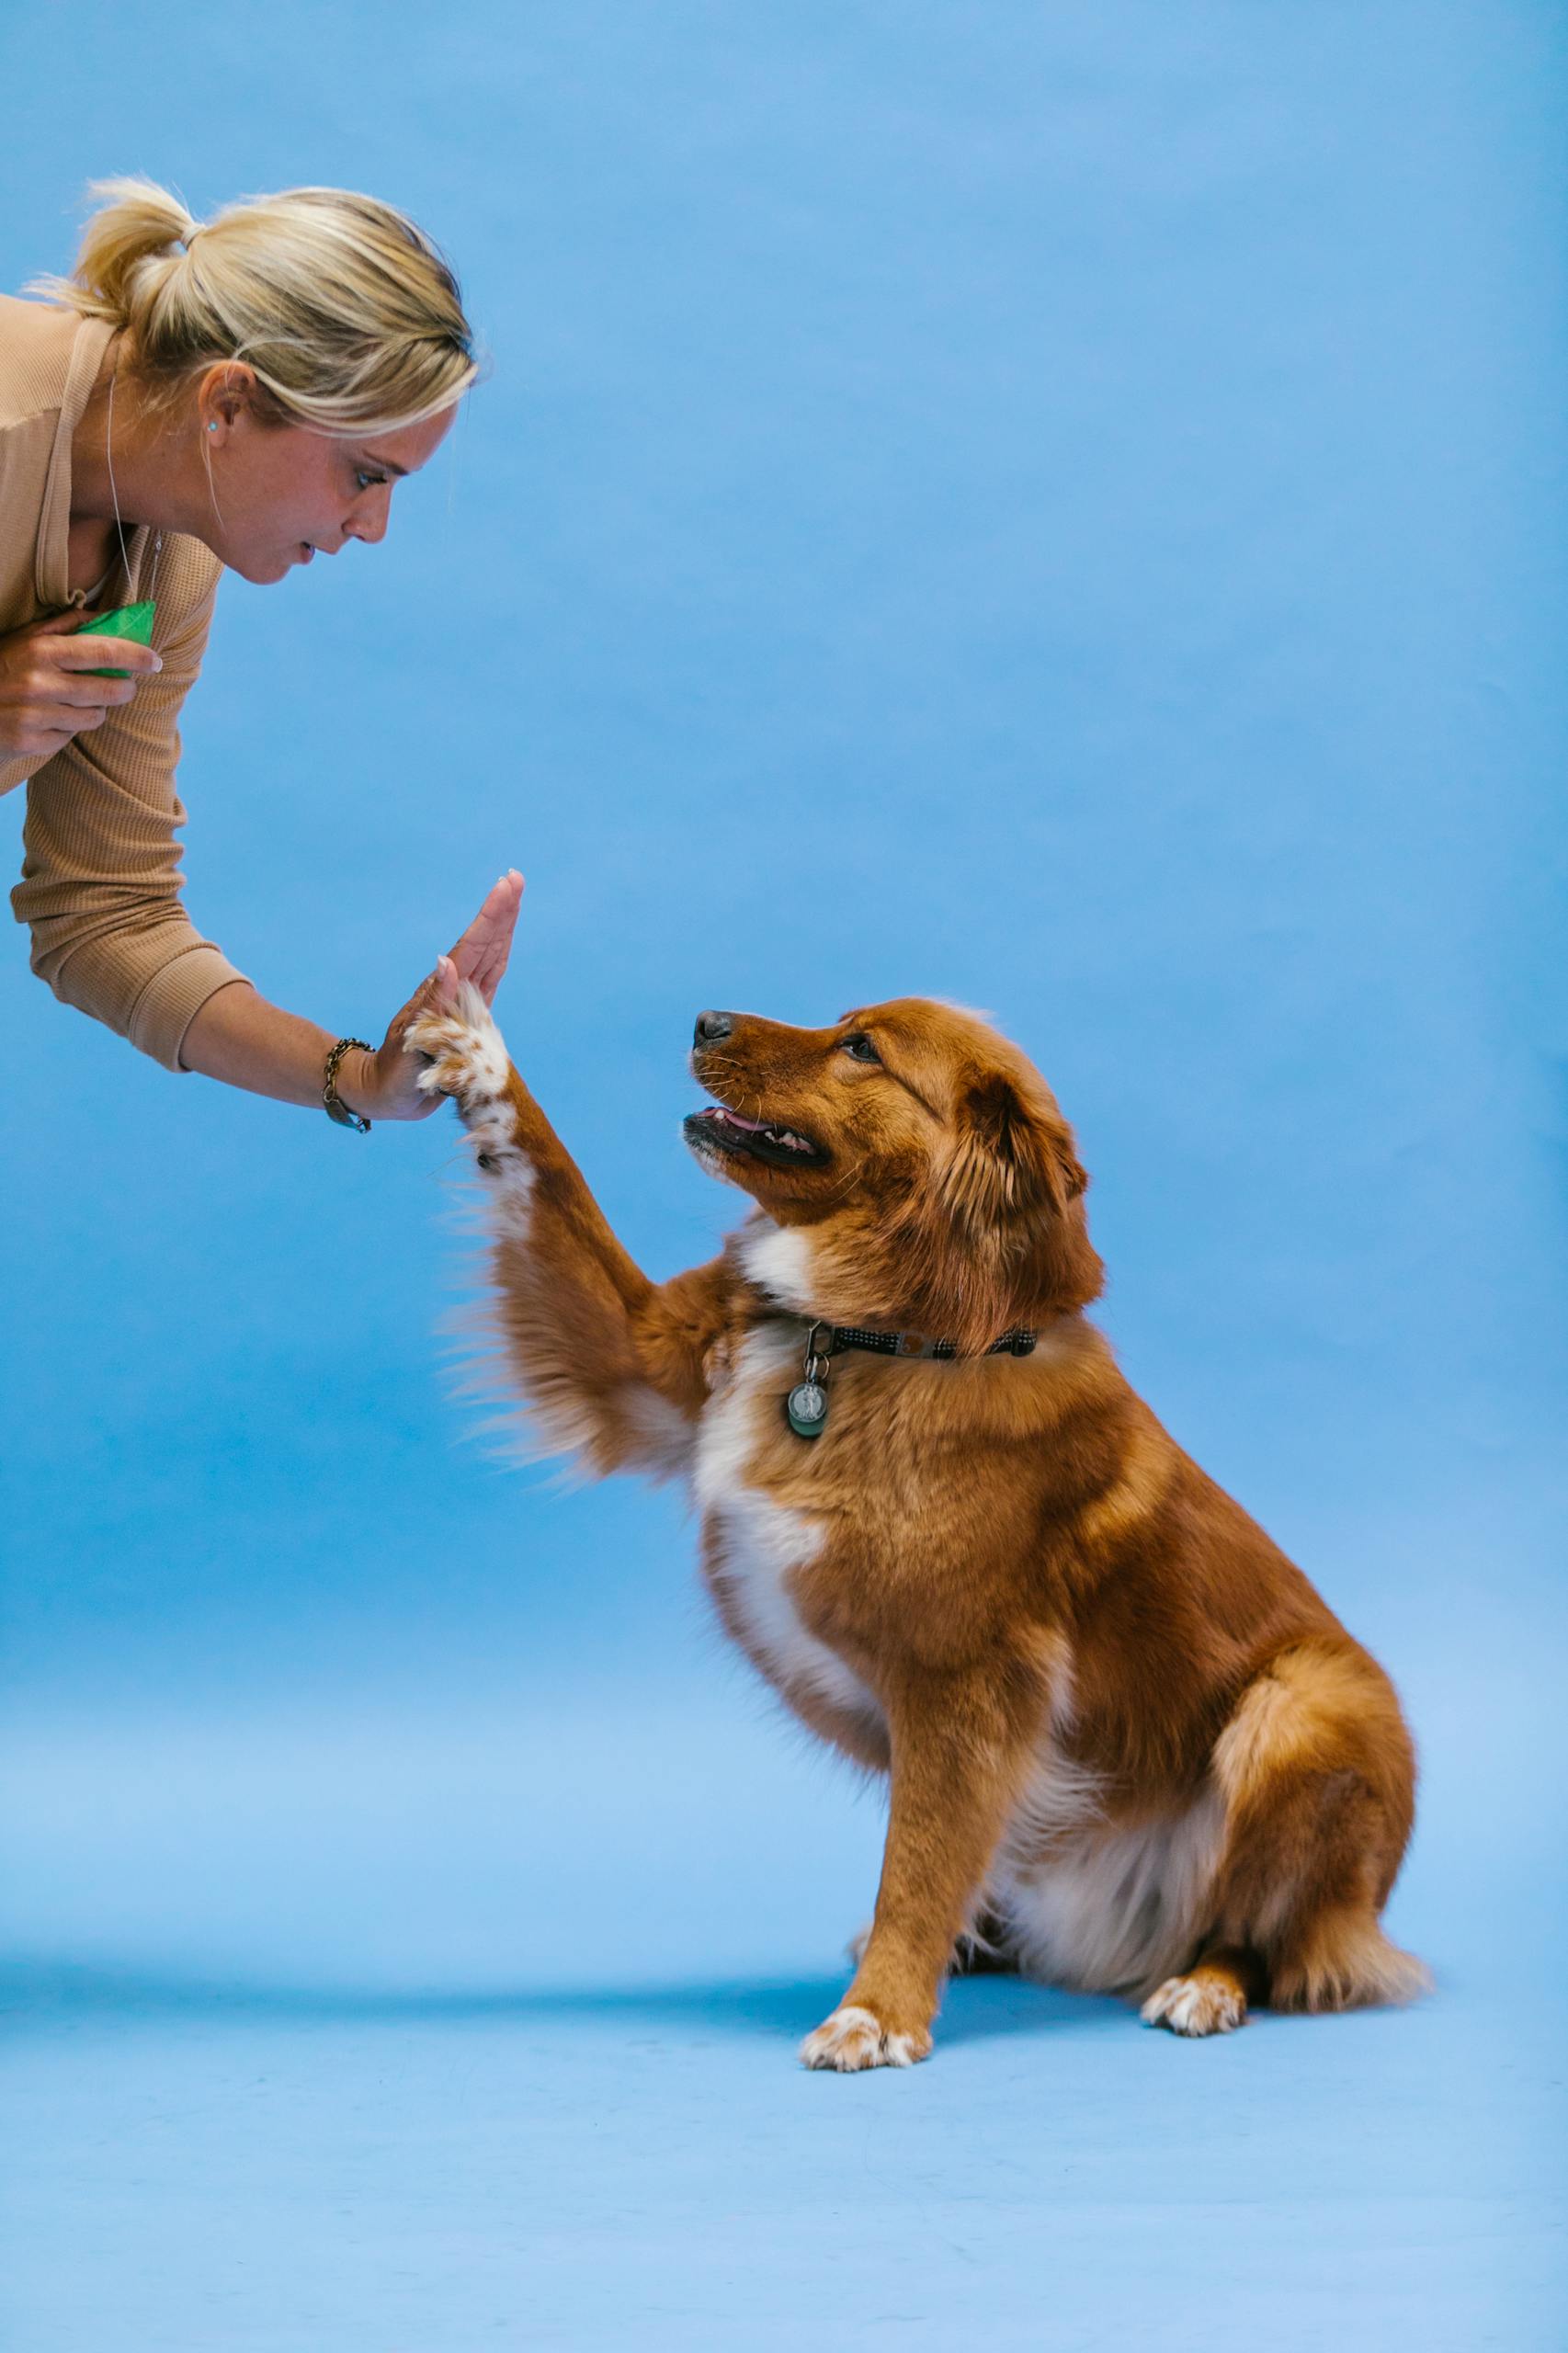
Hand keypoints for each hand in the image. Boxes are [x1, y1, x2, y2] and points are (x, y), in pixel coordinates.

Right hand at [0, 610, 162, 762]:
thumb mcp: (23, 638)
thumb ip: (64, 624)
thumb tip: (105, 613)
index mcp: (41, 651)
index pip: (104, 650)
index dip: (137, 656)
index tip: (155, 660)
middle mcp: (40, 683)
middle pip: (109, 689)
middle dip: (124, 688)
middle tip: (125, 686)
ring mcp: (35, 715)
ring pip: (94, 717)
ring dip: (94, 710)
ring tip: (76, 702)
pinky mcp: (31, 742)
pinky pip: (71, 737)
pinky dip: (67, 730)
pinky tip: (50, 720)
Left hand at [339, 870, 523, 1121]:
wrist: (387, 1093)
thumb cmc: (395, 1072)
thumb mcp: (413, 1039)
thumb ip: (433, 1002)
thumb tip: (447, 962)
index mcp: (442, 992)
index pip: (472, 948)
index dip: (490, 918)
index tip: (506, 886)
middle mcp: (453, 991)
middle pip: (483, 944)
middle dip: (500, 913)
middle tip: (515, 879)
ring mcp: (461, 1001)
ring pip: (487, 957)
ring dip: (501, 928)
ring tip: (513, 898)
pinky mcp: (468, 1017)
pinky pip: (488, 981)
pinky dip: (498, 958)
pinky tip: (504, 943)